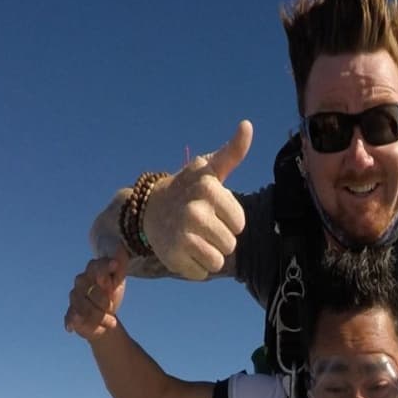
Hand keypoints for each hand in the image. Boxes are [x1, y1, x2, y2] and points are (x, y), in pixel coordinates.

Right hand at [64, 247, 128, 340]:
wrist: (107, 317)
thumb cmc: (112, 293)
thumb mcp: (119, 280)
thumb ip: (120, 264)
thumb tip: (119, 247)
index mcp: (93, 270)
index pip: (96, 266)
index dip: (103, 271)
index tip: (112, 277)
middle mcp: (81, 282)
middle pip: (86, 286)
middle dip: (101, 298)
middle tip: (112, 305)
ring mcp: (75, 297)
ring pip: (80, 304)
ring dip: (96, 315)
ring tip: (111, 322)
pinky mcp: (71, 313)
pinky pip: (70, 316)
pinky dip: (72, 321)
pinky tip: (72, 327)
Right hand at [141, 120, 251, 278]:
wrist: (150, 209)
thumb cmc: (189, 190)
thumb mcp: (209, 169)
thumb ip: (232, 152)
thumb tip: (247, 125)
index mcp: (209, 189)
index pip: (240, 223)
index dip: (230, 220)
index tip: (214, 211)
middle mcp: (195, 211)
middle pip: (230, 243)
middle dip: (220, 239)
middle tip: (202, 226)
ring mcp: (182, 235)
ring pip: (218, 260)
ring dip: (210, 254)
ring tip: (195, 238)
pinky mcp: (173, 257)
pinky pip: (202, 272)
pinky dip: (196, 267)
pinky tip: (184, 250)